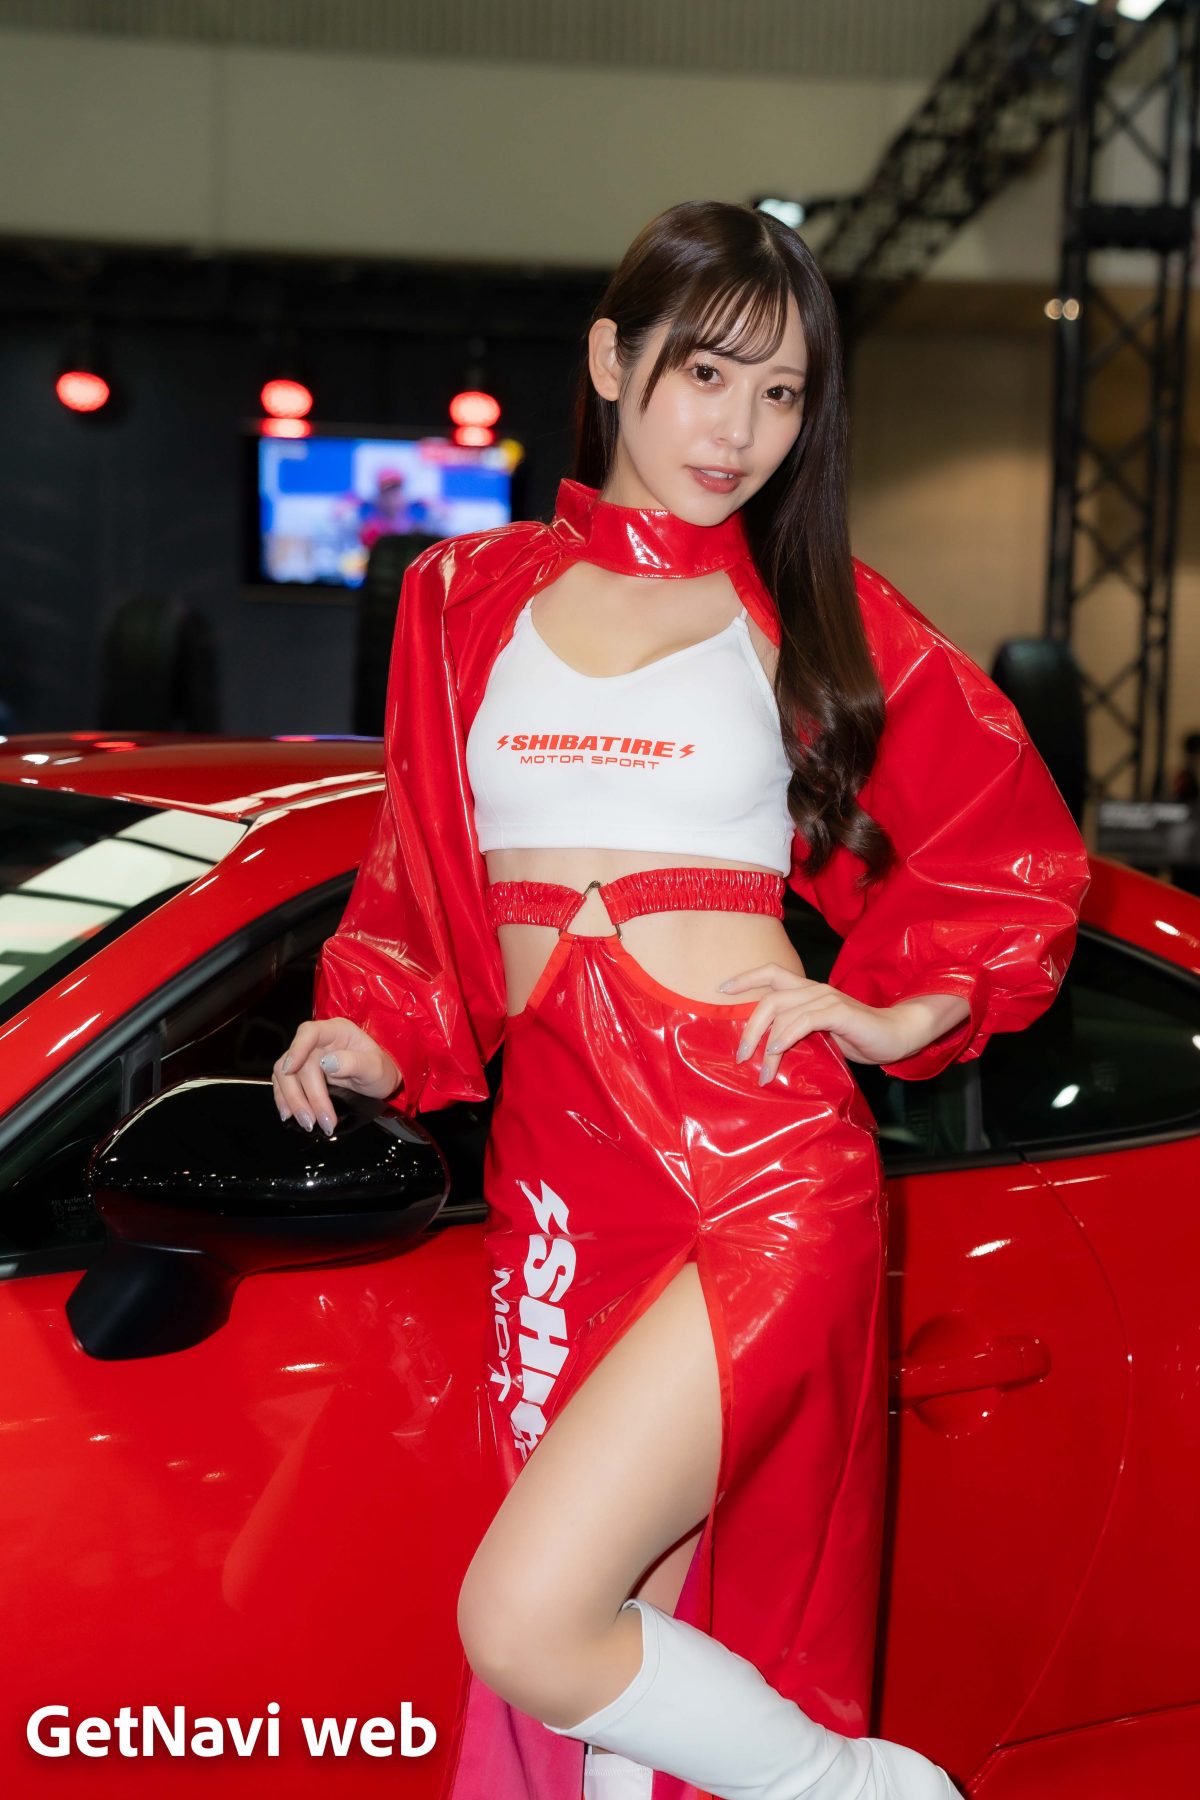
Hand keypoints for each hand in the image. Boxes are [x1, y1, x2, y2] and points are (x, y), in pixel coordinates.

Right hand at [273, 1018, 402, 1133]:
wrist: (379, 1082)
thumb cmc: (380, 1070)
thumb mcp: (376, 1068)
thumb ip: (354, 1063)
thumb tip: (328, 1063)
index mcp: (336, 1031)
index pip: (309, 1032)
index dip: (297, 1049)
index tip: (291, 1070)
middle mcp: (318, 1042)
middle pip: (298, 1064)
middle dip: (304, 1095)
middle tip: (315, 1120)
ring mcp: (307, 1058)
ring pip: (285, 1075)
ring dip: (293, 1101)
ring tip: (308, 1123)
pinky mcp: (301, 1075)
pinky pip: (284, 1085)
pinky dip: (285, 1101)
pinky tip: (291, 1115)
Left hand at [717, 963, 933, 1085]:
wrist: (897, 1036)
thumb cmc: (858, 1037)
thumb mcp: (820, 1035)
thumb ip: (796, 1034)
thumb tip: (766, 1051)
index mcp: (808, 991)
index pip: (771, 973)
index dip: (746, 978)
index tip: (721, 989)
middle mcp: (814, 989)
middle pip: (769, 998)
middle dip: (749, 1027)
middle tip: (741, 1055)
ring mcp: (827, 998)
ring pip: (783, 1012)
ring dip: (767, 1043)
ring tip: (761, 1070)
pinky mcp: (839, 1011)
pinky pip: (804, 1020)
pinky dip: (786, 1037)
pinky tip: (777, 1052)